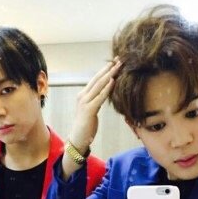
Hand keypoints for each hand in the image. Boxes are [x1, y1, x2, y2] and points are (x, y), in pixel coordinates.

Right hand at [62, 58, 120, 177]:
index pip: (96, 79)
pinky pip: (99, 96)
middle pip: (98, 79)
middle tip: (119, 59)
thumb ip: (97, 100)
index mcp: (83, 95)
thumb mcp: (93, 110)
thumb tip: (106, 93)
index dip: (105, 70)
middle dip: (109, 68)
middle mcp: (82, 96)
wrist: (77, 139)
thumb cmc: (86, 126)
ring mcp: (85, 102)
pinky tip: (113, 81)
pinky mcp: (88, 109)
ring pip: (99, 85)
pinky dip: (107, 88)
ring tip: (118, 66)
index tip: (115, 62)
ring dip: (110, 74)